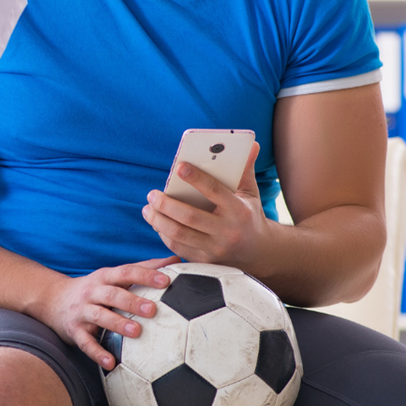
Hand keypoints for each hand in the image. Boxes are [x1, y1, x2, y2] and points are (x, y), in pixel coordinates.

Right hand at [29, 256, 179, 370]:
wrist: (52, 300)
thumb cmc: (95, 289)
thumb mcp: (113, 275)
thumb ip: (143, 268)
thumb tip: (176, 260)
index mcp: (105, 277)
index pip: (127, 272)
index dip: (145, 275)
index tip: (166, 281)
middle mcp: (93, 292)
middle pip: (113, 294)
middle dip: (132, 301)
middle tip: (153, 309)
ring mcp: (82, 311)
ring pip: (99, 316)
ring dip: (117, 324)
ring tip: (136, 332)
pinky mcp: (74, 330)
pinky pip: (85, 343)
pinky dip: (97, 353)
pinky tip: (111, 363)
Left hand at [143, 142, 270, 269]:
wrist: (258, 253)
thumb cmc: (249, 216)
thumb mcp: (250, 194)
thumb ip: (245, 170)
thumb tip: (251, 144)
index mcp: (239, 211)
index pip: (215, 191)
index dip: (196, 178)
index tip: (179, 167)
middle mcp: (227, 232)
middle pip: (190, 216)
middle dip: (166, 204)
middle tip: (152, 194)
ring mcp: (215, 249)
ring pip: (179, 234)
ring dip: (158, 220)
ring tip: (147, 209)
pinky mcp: (205, 261)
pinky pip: (178, 248)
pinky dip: (163, 234)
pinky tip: (157, 223)